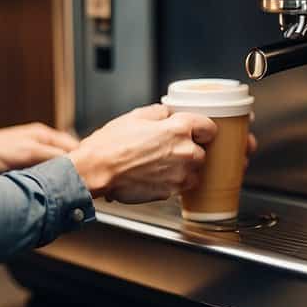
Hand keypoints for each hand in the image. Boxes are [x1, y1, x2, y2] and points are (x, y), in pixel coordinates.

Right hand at [68, 104, 217, 203]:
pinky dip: (172, 181)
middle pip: (202, 152)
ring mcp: (179, 175)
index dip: (202, 129)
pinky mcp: (171, 192)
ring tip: (161, 163)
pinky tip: (154, 174)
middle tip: (169, 147)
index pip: (209, 128)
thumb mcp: (136, 116)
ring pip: (193, 172)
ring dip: (183, 168)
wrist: (96, 170)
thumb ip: (160, 113)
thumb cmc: (111, 144)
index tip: (197, 131)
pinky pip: (180, 186)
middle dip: (190, 149)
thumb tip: (167, 114)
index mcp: (179, 129)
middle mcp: (185, 153)